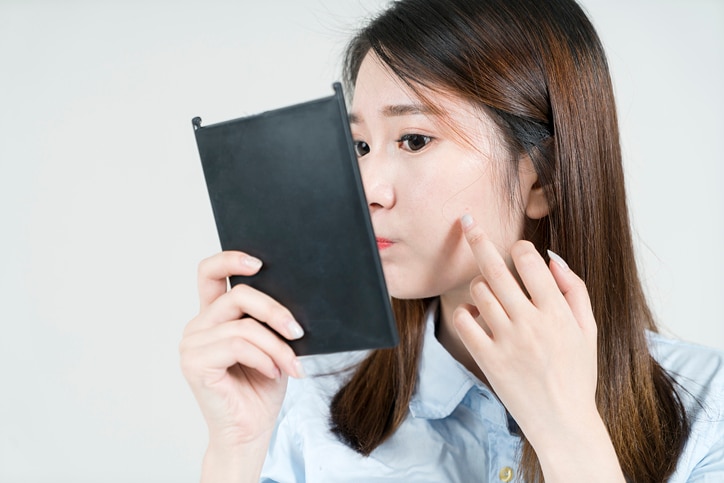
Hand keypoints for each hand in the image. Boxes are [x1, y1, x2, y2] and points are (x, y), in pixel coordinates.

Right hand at [179, 251, 304, 468]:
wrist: (250, 431)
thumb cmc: (261, 388)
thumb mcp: (272, 345)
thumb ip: (269, 320)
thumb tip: (295, 294)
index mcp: (213, 317)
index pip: (210, 273)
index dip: (231, 259)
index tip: (259, 262)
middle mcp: (197, 326)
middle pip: (237, 295)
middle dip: (275, 310)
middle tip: (298, 331)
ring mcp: (192, 344)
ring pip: (245, 326)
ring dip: (277, 346)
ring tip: (292, 364)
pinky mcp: (195, 363)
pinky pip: (238, 345)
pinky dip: (264, 358)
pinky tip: (274, 372)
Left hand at [452, 216, 621, 480]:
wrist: (562, 421)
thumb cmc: (577, 373)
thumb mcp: (588, 330)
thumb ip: (574, 289)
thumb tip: (552, 257)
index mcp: (557, 312)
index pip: (531, 261)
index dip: (521, 248)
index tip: (517, 249)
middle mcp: (531, 323)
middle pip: (496, 269)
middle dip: (479, 239)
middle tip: (467, 222)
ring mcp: (507, 340)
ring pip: (479, 292)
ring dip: (480, 286)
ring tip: (491, 296)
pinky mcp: (487, 358)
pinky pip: (464, 320)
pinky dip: (466, 312)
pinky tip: (476, 315)